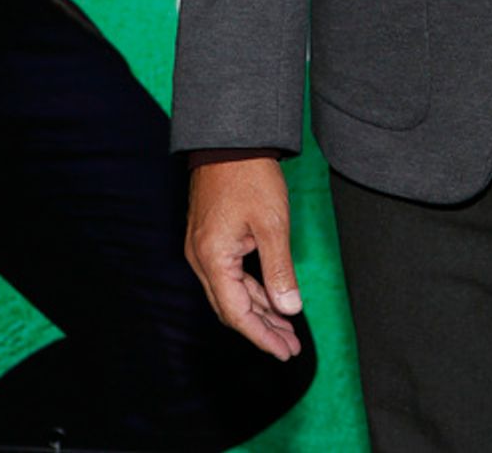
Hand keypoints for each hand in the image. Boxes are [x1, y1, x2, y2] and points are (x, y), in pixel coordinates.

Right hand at [186, 156, 303, 359]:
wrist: (230, 139)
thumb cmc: (250, 176)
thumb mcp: (272, 224)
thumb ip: (279, 270)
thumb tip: (290, 309)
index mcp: (212, 259)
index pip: (237, 313)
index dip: (262, 336)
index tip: (284, 351)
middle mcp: (201, 259)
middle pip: (231, 308)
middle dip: (262, 329)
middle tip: (290, 346)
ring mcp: (203, 248)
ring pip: (231, 293)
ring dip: (259, 311)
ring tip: (286, 327)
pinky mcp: (210, 238)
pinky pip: (230, 275)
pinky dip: (251, 290)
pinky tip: (271, 298)